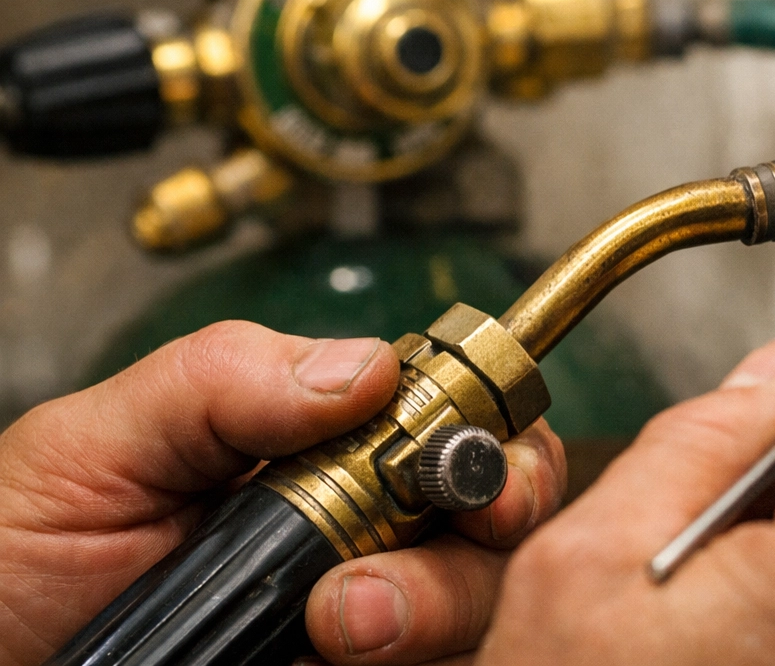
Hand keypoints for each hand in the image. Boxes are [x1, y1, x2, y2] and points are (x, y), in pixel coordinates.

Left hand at [0, 320, 564, 665]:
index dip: (494, 444)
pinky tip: (339, 663)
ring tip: (337, 631)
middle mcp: (358, 530)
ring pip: (480, 603)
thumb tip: (367, 367)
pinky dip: (419, 662)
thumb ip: (222, 381)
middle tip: (382, 571)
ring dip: (436, 611)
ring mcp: (362, 617)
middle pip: (497, 515)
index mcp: (315, 450)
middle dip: (478, 533)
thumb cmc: (11, 563)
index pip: (455, 425)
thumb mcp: (94, 446)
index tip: (479, 474)